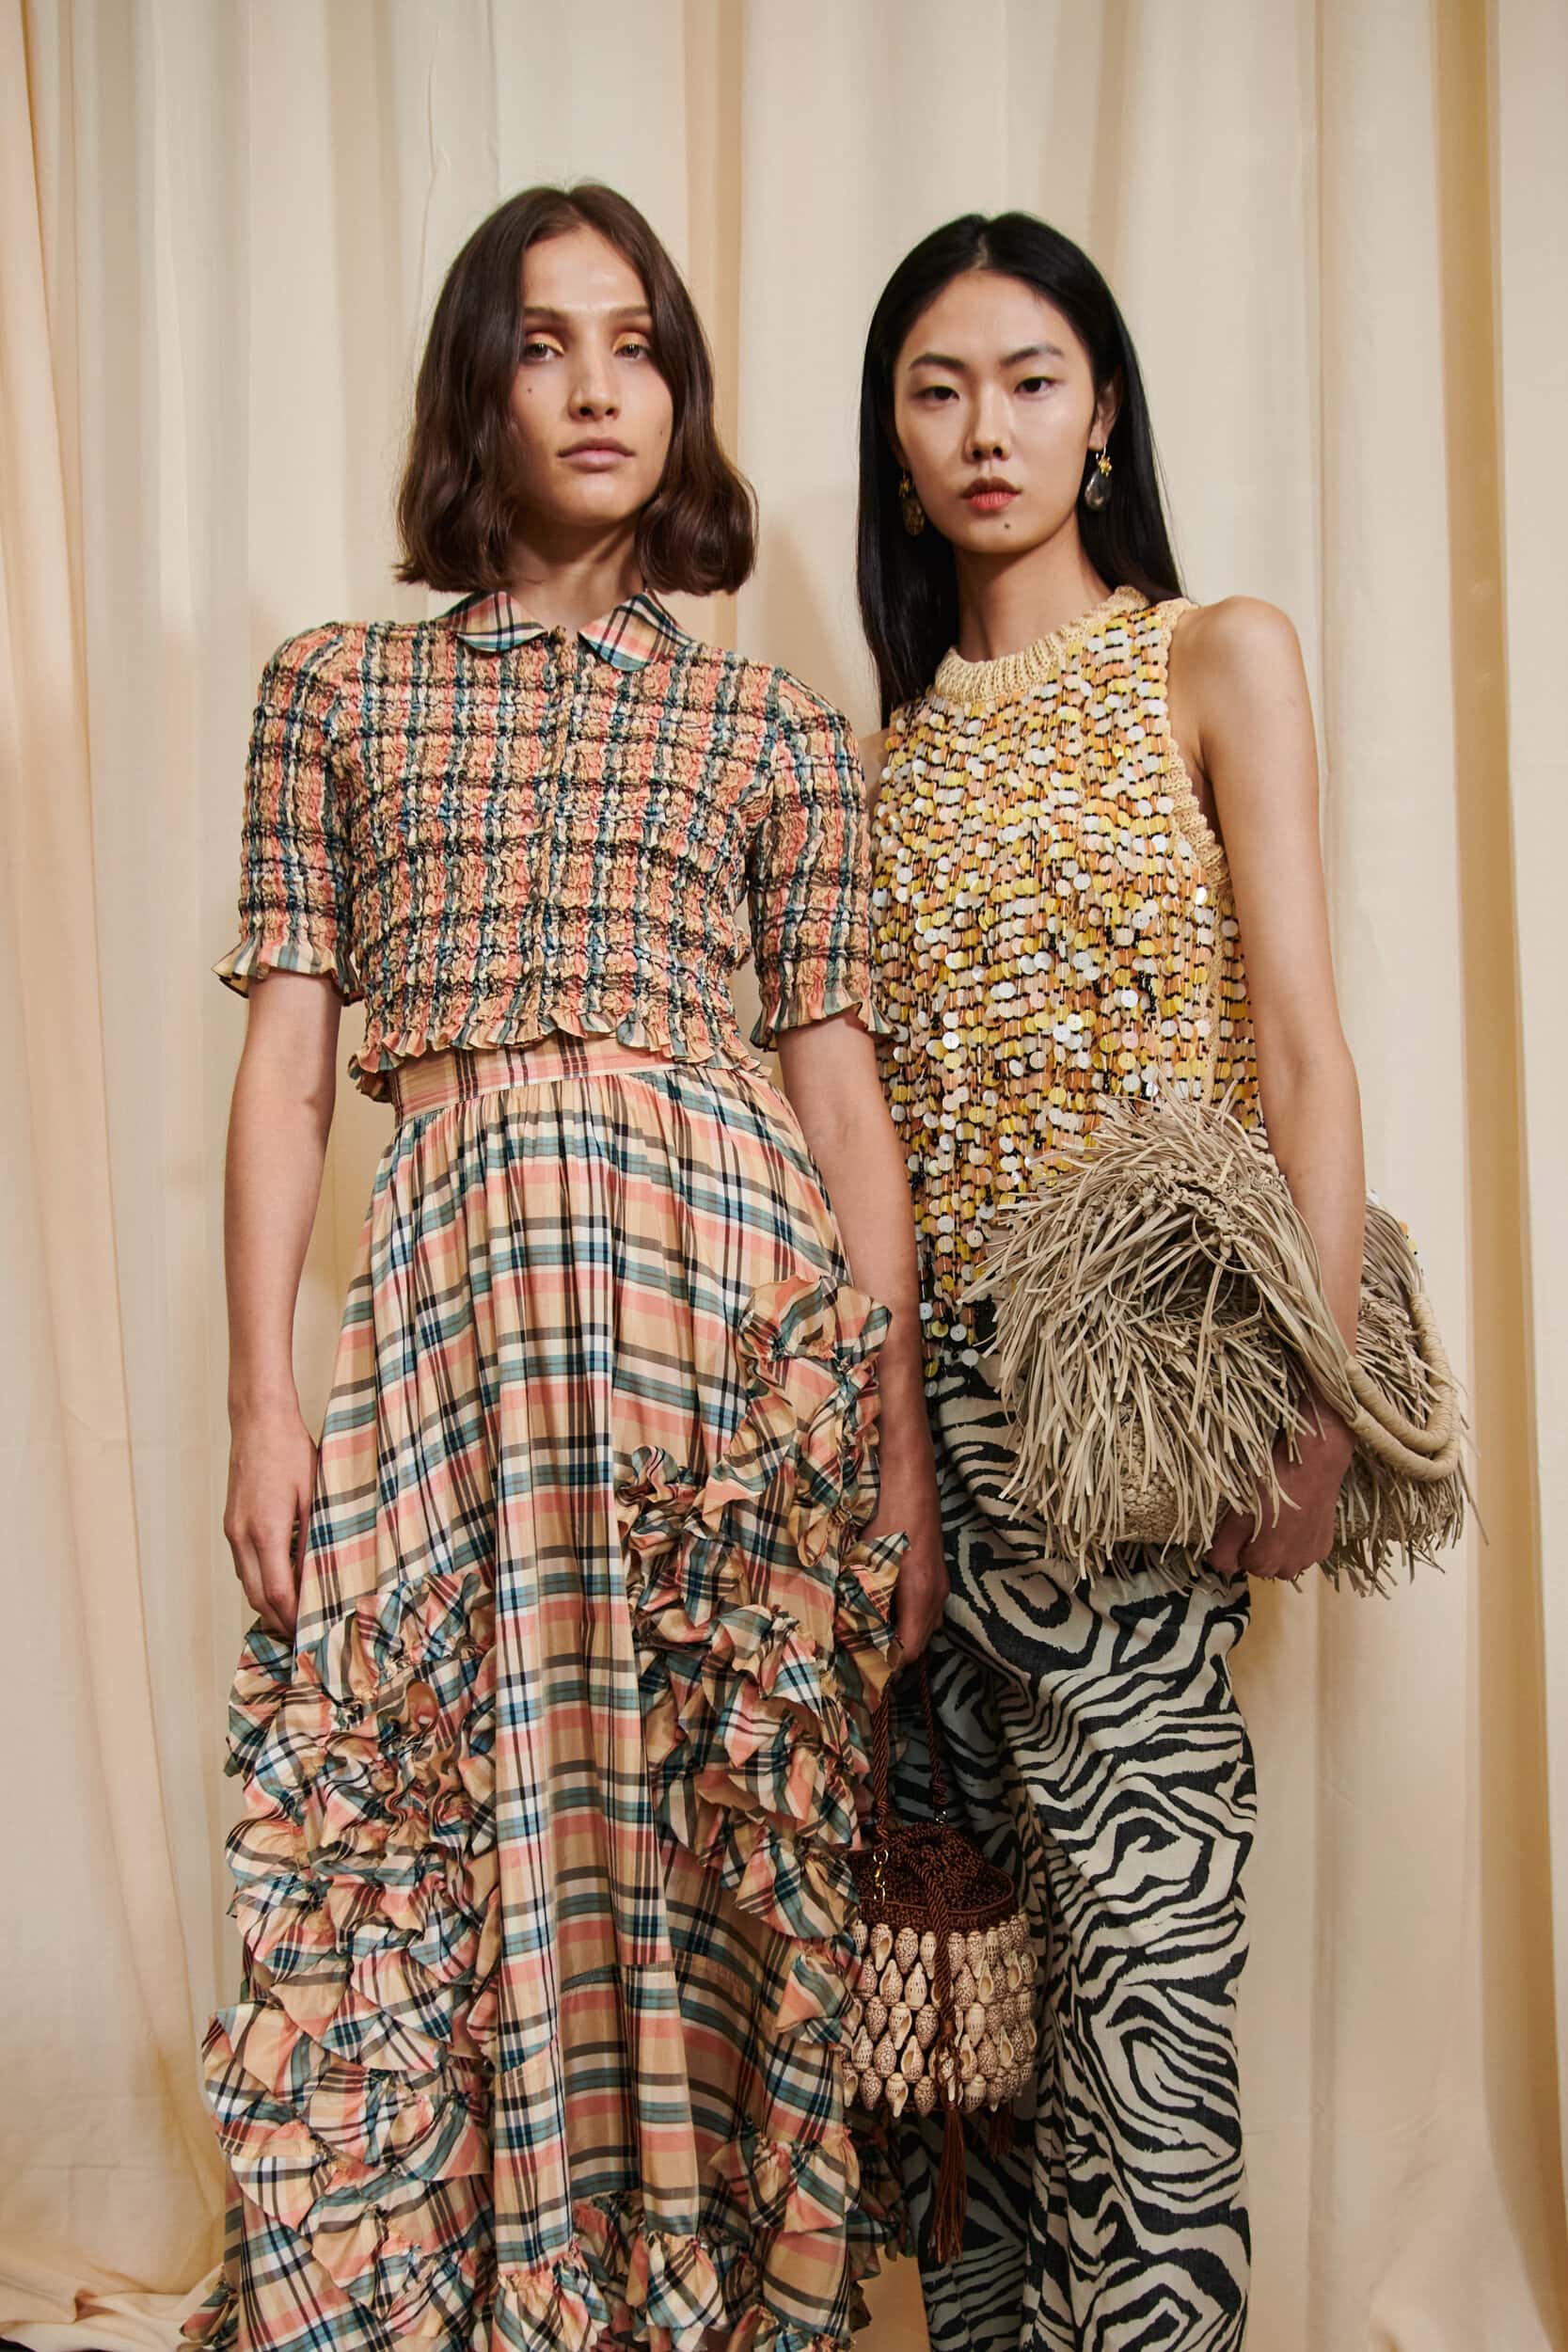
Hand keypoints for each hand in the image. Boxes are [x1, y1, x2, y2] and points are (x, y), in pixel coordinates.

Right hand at [224, 1399, 316, 1638]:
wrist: (258, 1422)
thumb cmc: (290, 1452)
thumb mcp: (315, 1495)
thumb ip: (316, 1537)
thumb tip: (323, 1573)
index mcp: (266, 1533)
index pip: (276, 1593)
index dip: (292, 1618)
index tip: (309, 1633)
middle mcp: (242, 1537)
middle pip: (256, 1596)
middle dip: (278, 1620)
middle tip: (302, 1635)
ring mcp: (232, 1530)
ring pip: (246, 1582)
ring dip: (266, 1603)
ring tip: (293, 1615)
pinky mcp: (231, 1522)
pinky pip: (242, 1563)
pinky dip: (258, 1581)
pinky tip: (278, 1581)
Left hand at [868, 1441, 948, 1658]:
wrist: (910, 1476)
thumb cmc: (886, 1513)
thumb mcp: (865, 1555)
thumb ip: (856, 1591)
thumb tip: (838, 1622)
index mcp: (919, 1593)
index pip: (910, 1649)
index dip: (887, 1666)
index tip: (864, 1675)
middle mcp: (936, 1592)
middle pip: (919, 1641)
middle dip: (892, 1652)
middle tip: (860, 1655)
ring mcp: (940, 1581)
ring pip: (923, 1623)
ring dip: (900, 1632)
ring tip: (868, 1633)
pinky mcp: (937, 1571)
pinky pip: (925, 1606)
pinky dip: (906, 1614)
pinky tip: (881, 1604)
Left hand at [1208, 1403, 1353, 1583]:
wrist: (1314, 1465)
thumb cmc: (1270, 1487)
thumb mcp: (1238, 1515)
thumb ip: (1224, 1548)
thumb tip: (1220, 1568)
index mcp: (1266, 1563)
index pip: (1243, 1565)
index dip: (1240, 1544)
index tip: (1245, 1522)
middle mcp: (1291, 1568)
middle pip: (1266, 1567)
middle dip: (1260, 1548)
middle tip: (1262, 1518)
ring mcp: (1311, 1558)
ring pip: (1287, 1561)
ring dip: (1281, 1547)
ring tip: (1280, 1518)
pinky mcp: (1326, 1546)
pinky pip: (1306, 1552)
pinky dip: (1299, 1541)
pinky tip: (1298, 1520)